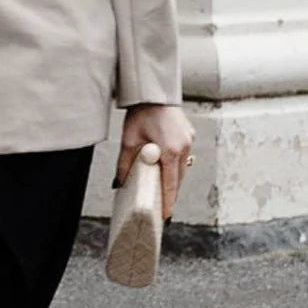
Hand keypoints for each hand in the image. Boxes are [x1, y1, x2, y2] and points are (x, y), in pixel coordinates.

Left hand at [115, 103, 194, 220]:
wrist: (153, 92)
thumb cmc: (141, 113)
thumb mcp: (129, 140)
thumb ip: (124, 164)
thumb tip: (118, 183)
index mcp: (170, 150)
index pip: (170, 184)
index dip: (168, 202)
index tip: (165, 216)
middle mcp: (183, 147)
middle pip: (178, 179)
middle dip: (171, 193)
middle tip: (163, 208)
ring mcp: (188, 141)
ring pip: (182, 169)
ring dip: (174, 180)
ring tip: (164, 192)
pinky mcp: (189, 135)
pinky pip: (183, 157)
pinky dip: (175, 166)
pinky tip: (167, 170)